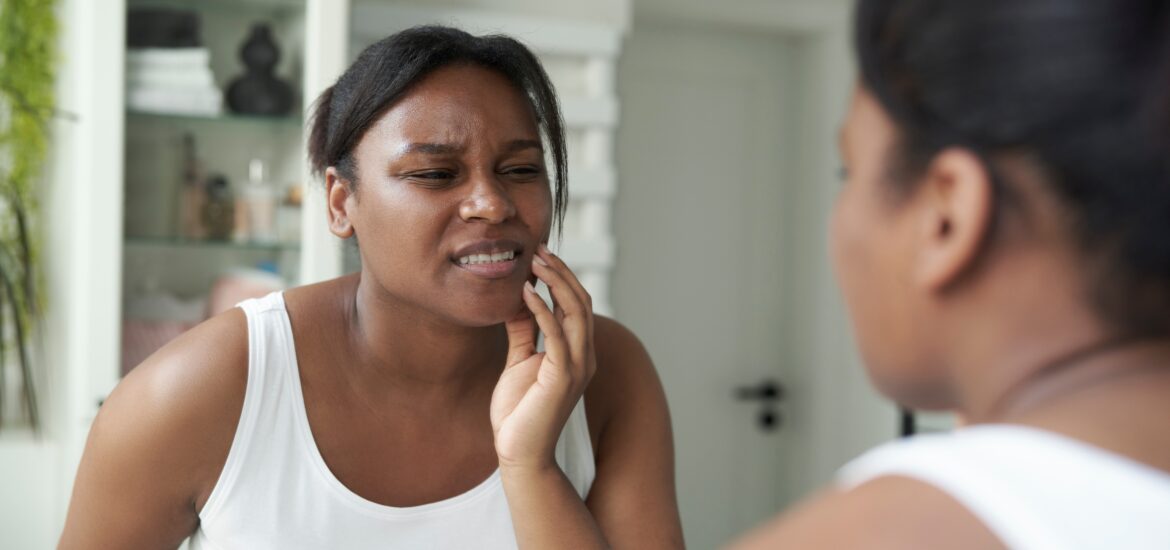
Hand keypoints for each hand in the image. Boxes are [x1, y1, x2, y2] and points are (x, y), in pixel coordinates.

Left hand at [491, 244, 595, 471]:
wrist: (519, 452)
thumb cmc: (519, 411)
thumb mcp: (519, 360)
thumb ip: (524, 330)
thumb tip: (520, 298)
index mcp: (577, 352)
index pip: (577, 304)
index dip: (562, 276)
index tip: (540, 254)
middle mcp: (584, 356)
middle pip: (581, 301)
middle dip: (561, 272)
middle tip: (538, 249)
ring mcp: (577, 367)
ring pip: (577, 311)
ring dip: (556, 282)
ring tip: (534, 261)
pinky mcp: (563, 378)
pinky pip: (557, 334)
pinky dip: (542, 309)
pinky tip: (525, 292)